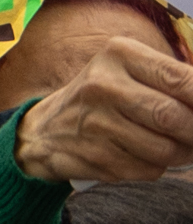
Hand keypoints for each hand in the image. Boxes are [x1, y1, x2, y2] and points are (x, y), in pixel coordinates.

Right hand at [12, 37, 192, 184]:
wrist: (45, 129)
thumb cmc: (104, 98)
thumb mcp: (130, 72)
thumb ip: (172, 81)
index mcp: (119, 54)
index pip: (182, 78)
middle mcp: (102, 84)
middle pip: (174, 117)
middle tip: (192, 134)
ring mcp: (94, 121)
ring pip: (165, 149)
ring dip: (179, 154)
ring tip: (168, 145)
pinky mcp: (93, 155)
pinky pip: (148, 170)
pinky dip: (154, 167)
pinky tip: (138, 155)